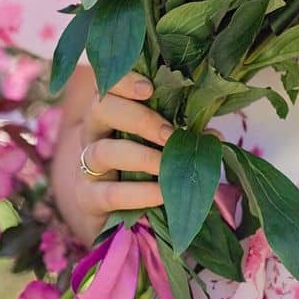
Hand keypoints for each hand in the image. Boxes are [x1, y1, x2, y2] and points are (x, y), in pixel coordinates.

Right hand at [56, 69, 174, 242]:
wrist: (119, 218)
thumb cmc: (144, 170)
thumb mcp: (160, 146)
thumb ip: (181, 134)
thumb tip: (212, 134)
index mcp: (112, 111)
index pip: (109, 84)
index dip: (124, 81)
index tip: (150, 88)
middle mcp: (93, 133)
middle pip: (100, 109)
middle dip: (138, 118)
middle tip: (169, 133)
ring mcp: (86, 166)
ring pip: (101, 151)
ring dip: (140, 156)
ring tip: (168, 166)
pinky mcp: (87, 199)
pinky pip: (109, 193)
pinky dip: (138, 193)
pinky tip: (162, 193)